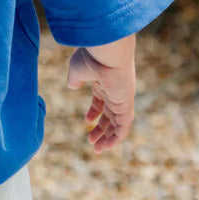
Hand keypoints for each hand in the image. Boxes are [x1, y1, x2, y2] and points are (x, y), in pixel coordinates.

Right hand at [65, 39, 135, 153]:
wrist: (107, 50)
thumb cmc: (91, 56)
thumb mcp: (76, 70)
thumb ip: (74, 79)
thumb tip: (72, 85)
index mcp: (104, 82)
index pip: (102, 101)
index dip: (95, 113)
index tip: (87, 121)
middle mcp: (116, 91)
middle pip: (111, 115)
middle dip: (102, 129)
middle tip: (93, 142)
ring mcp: (122, 98)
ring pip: (118, 123)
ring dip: (109, 137)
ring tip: (98, 149)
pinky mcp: (126, 104)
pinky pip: (124, 125)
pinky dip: (117, 137)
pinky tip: (108, 146)